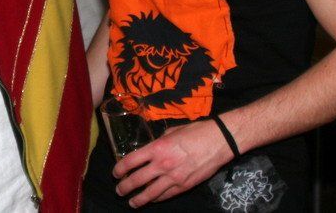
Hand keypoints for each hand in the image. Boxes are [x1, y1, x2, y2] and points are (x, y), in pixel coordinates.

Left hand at [113, 120, 231, 207]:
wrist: (219, 142)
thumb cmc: (195, 132)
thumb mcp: (171, 132)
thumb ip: (158, 143)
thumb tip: (150, 149)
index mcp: (157, 148)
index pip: (131, 161)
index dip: (120, 169)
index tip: (115, 173)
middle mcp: (162, 164)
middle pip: (137, 180)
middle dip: (125, 187)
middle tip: (119, 190)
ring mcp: (174, 177)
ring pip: (150, 193)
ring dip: (138, 199)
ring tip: (131, 202)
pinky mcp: (184, 186)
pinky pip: (166, 195)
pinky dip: (157, 198)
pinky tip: (152, 199)